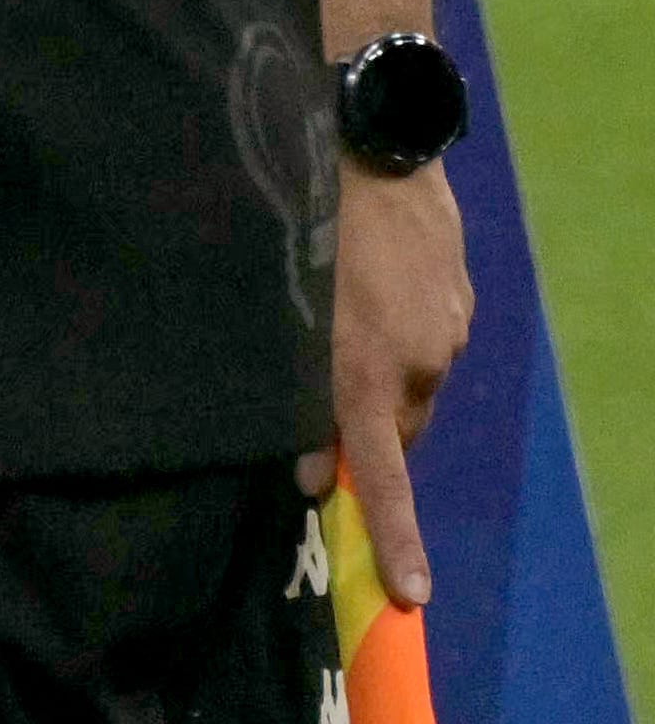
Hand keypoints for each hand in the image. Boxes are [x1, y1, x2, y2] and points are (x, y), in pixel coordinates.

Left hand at [331, 162, 471, 607]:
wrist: (370, 145)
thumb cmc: (299, 224)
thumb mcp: (279, 310)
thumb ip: (297, 395)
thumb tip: (312, 466)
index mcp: (368, 370)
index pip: (383, 474)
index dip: (394, 535)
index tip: (413, 594)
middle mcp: (420, 362)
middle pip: (397, 428)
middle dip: (367, 431)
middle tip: (322, 402)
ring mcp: (448, 329)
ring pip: (413, 380)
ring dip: (381, 372)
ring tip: (338, 314)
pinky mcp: (459, 298)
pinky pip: (428, 337)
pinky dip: (399, 333)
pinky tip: (365, 285)